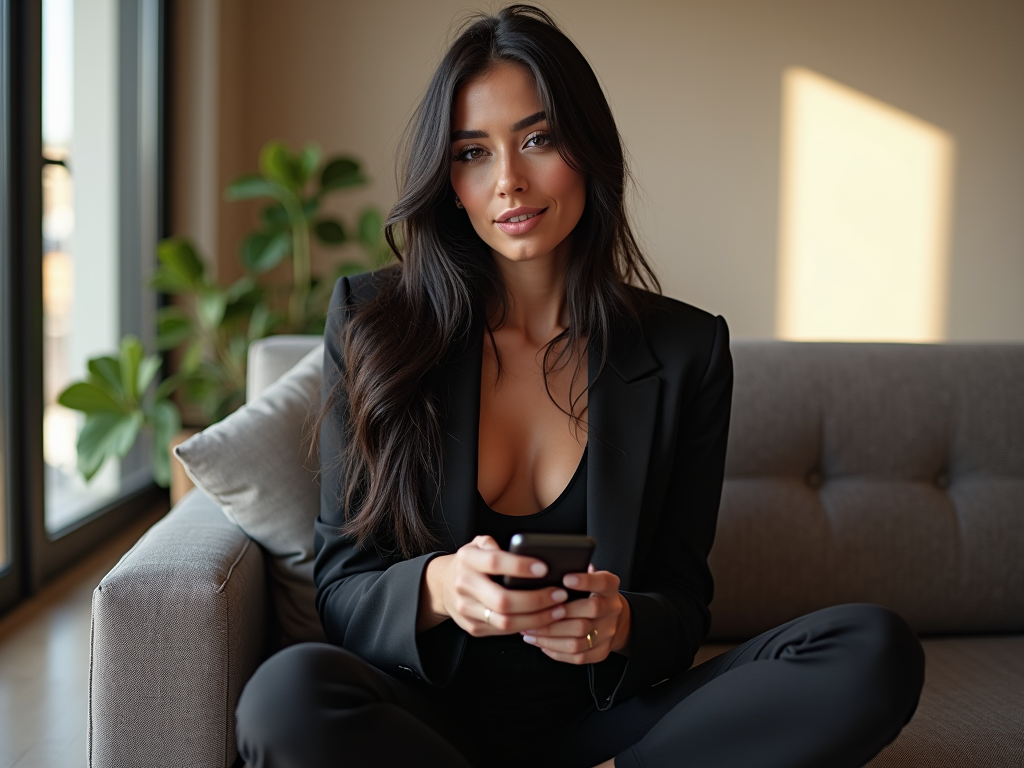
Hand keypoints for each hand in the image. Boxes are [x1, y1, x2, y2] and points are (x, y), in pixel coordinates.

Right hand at [420, 536, 570, 636]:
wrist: (442, 586)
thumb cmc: (471, 563)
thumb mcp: (478, 544)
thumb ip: (495, 543)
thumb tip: (521, 549)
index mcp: (467, 560)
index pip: (494, 563)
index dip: (520, 566)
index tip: (544, 568)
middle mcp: (464, 585)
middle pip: (503, 600)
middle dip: (536, 600)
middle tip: (559, 594)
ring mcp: (467, 610)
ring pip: (505, 622)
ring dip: (537, 618)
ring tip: (558, 609)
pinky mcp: (473, 628)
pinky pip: (503, 632)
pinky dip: (527, 627)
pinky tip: (543, 620)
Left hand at [520, 565, 630, 663]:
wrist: (613, 620)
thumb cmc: (590, 595)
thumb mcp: (589, 579)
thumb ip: (575, 573)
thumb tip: (550, 567)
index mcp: (609, 589)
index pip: (603, 581)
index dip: (586, 580)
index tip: (566, 578)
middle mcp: (612, 610)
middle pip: (591, 611)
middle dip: (559, 612)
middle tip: (534, 612)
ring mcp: (607, 633)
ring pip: (579, 639)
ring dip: (550, 636)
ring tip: (528, 630)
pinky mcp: (600, 652)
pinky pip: (576, 656)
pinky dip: (554, 650)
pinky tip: (538, 641)